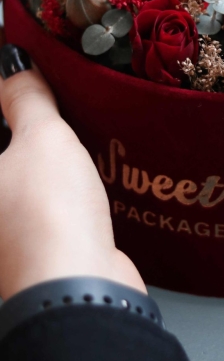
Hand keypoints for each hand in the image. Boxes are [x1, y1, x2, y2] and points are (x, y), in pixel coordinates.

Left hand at [0, 43, 145, 300]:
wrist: (79, 292)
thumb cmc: (46, 219)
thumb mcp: (42, 136)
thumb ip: (26, 97)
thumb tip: (16, 68)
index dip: (4, 96)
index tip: (16, 74)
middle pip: (2, 156)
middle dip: (17, 128)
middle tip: (37, 95)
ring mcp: (1, 237)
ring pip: (14, 183)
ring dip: (36, 159)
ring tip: (63, 131)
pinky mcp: (28, 253)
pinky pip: (35, 205)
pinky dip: (52, 188)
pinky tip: (77, 175)